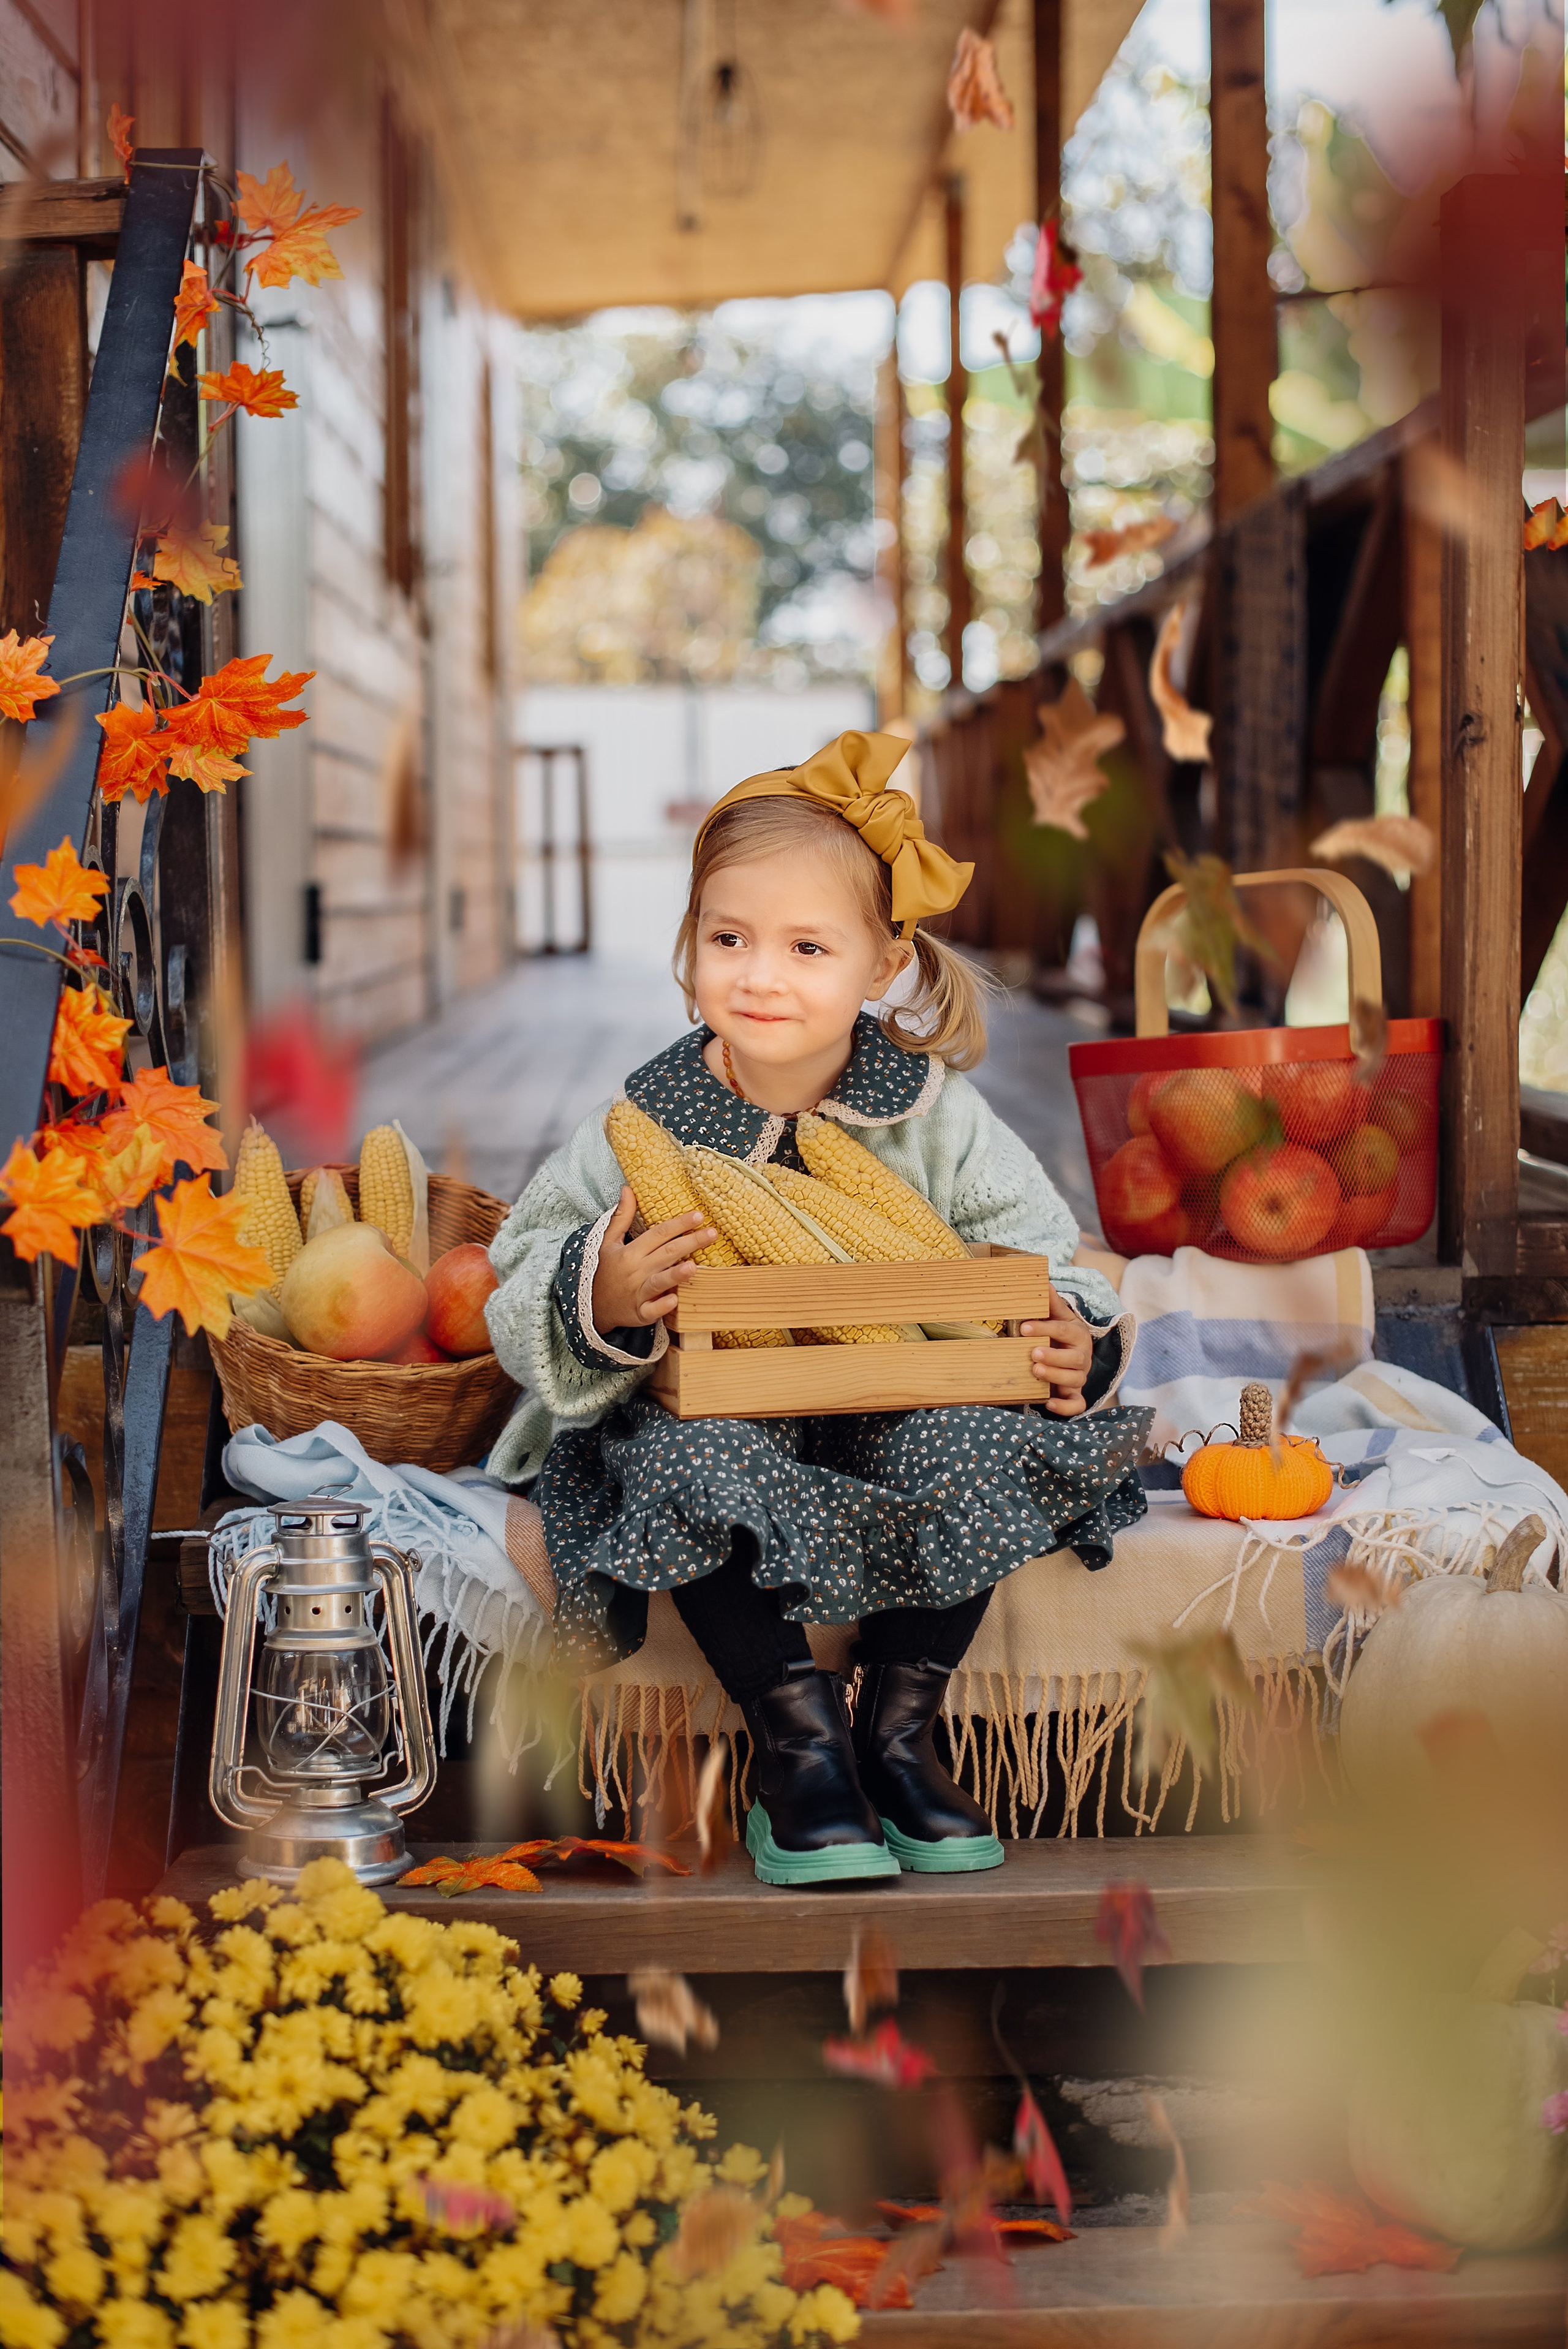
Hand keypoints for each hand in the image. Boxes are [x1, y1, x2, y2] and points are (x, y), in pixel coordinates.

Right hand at [590, 1187, 717, 1336]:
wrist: (593, 1306)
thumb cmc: (605, 1271)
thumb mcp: (608, 1242)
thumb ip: (621, 1216)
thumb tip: (628, 1189)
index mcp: (630, 1252)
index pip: (658, 1234)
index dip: (679, 1224)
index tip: (699, 1215)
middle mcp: (636, 1271)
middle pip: (666, 1254)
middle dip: (690, 1243)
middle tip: (713, 1233)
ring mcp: (638, 1293)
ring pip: (659, 1282)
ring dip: (676, 1275)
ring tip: (694, 1266)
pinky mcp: (639, 1313)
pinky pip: (651, 1310)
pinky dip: (662, 1306)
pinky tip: (675, 1300)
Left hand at [1021, 1284, 1092, 1416]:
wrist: (1067, 1354)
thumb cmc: (1057, 1334)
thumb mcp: (1056, 1317)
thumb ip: (1050, 1303)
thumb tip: (1044, 1282)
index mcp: (1078, 1334)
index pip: (1064, 1330)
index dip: (1045, 1329)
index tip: (1024, 1328)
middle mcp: (1082, 1356)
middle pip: (1075, 1359)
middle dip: (1054, 1357)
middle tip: (1032, 1354)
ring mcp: (1080, 1377)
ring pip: (1076, 1380)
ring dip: (1056, 1376)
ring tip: (1035, 1371)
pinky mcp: (1075, 1395)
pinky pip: (1077, 1404)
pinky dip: (1065, 1407)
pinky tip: (1049, 1403)